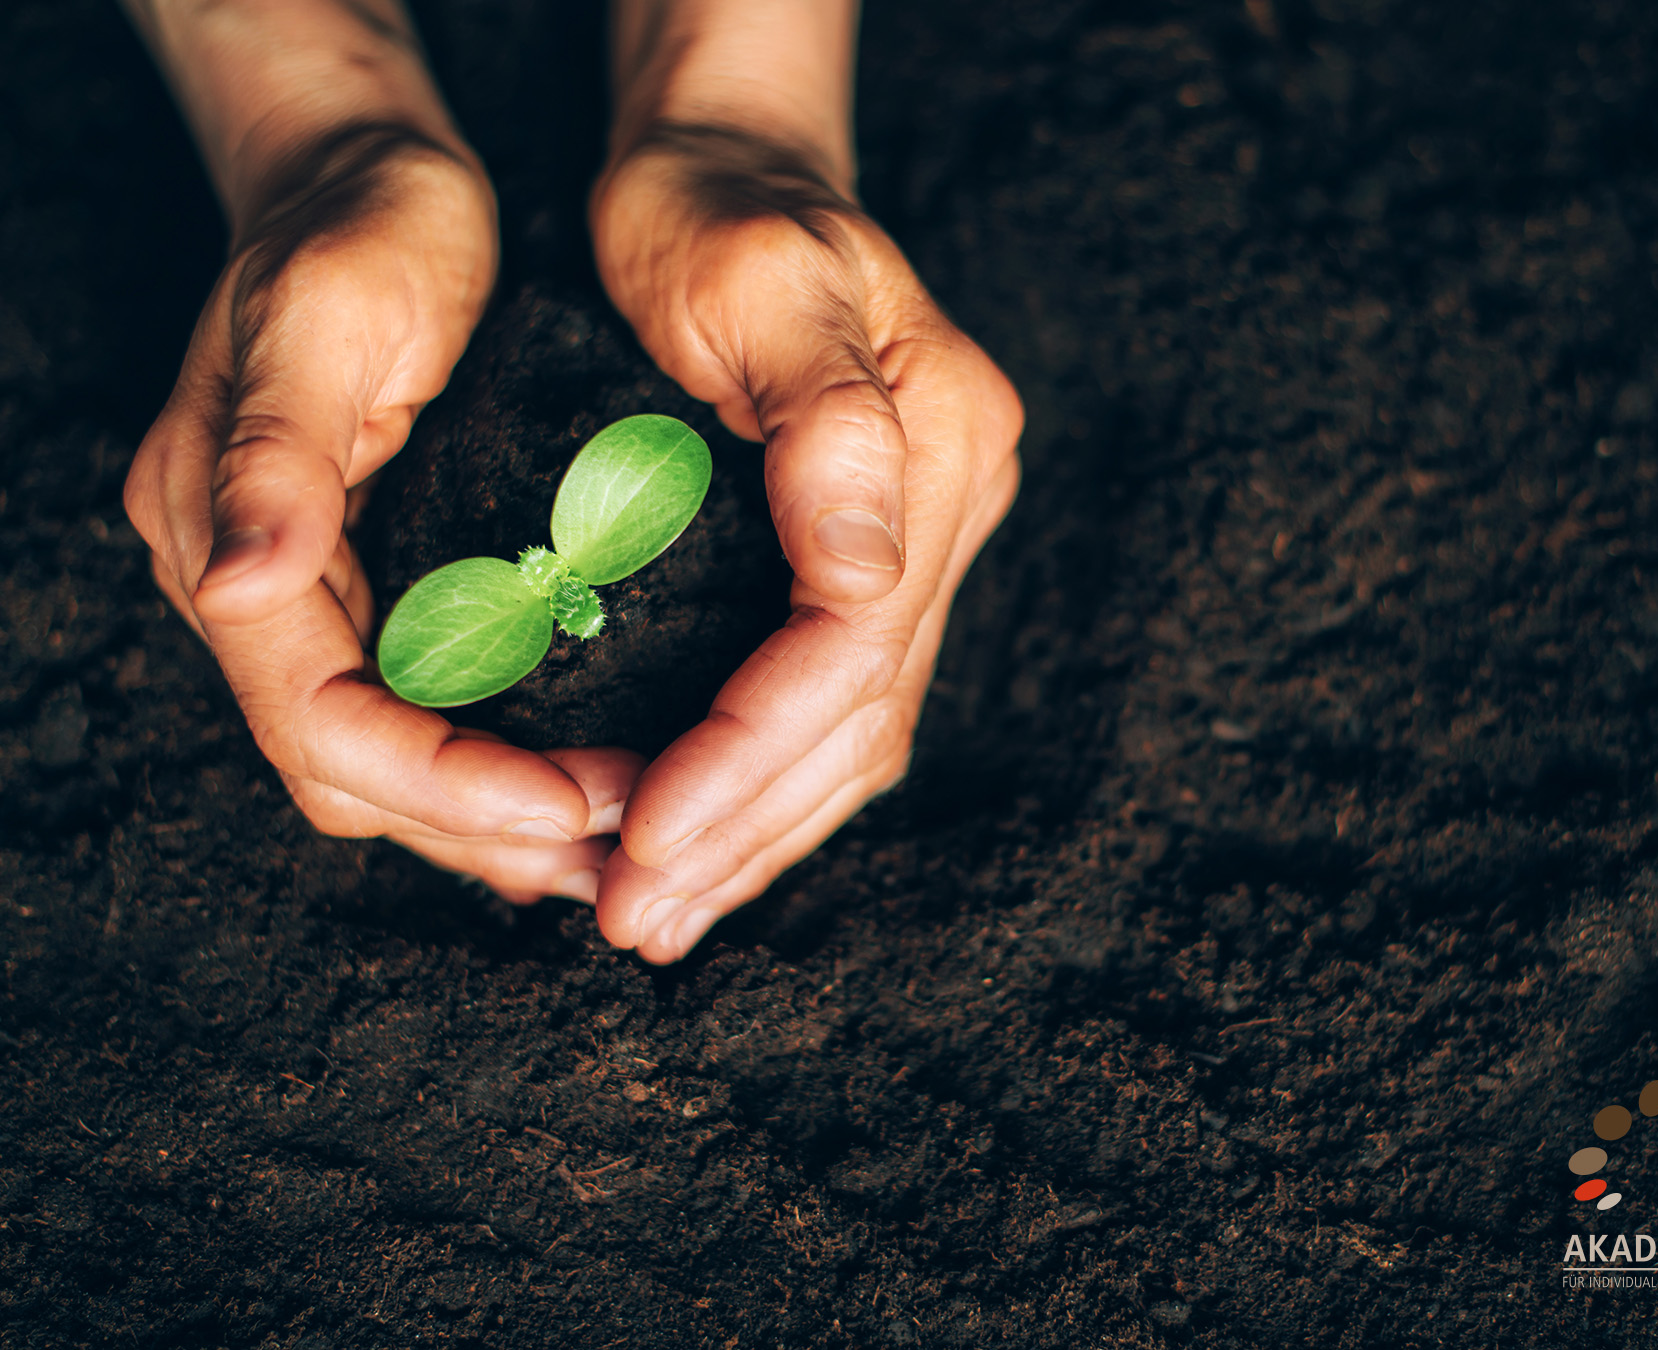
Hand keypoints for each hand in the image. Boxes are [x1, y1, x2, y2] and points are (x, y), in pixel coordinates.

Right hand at [125, 124, 639, 902]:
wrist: (369, 174)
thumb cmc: (356, 225)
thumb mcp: (323, 319)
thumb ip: (278, 456)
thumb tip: (245, 583)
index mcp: (225, 542)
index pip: (326, 724)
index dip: (447, 785)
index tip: (573, 803)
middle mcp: (257, 588)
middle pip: (361, 774)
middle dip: (488, 827)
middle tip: (625, 846)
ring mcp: (310, 593)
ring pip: (393, 765)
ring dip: (501, 821)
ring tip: (623, 840)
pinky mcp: (371, 583)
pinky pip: (427, 713)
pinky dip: (502, 765)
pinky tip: (587, 778)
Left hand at [589, 122, 1021, 960]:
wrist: (725, 165)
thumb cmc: (712, 206)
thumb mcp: (757, 278)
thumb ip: (830, 430)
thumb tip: (866, 592)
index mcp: (939, 439)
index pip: (854, 642)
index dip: (751, 751)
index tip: (642, 832)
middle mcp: (949, 507)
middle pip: (863, 713)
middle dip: (744, 826)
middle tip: (634, 915)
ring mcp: (924, 540)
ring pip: (859, 734)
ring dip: (758, 836)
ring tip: (658, 916)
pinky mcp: (875, 562)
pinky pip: (837, 707)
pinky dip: (769, 789)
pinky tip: (704, 847)